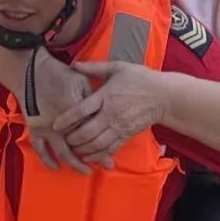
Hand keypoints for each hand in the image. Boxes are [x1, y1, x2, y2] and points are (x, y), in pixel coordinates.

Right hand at [19, 50, 102, 173]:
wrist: (32, 71)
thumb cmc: (60, 75)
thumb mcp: (82, 82)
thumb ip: (93, 100)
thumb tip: (104, 113)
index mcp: (76, 111)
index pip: (93, 131)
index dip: (105, 142)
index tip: (115, 152)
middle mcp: (62, 124)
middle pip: (81, 146)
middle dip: (95, 157)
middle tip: (106, 165)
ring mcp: (47, 129)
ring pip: (63, 152)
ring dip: (75, 163)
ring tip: (86, 171)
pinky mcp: (35, 129)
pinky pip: (40, 148)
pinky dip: (47, 159)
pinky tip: (56, 167)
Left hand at [52, 61, 166, 160]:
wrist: (164, 96)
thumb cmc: (141, 79)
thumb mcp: (118, 67)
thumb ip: (95, 68)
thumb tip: (75, 64)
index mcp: (106, 96)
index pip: (81, 110)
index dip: (66, 119)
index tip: (55, 124)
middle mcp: (110, 114)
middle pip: (86, 132)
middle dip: (72, 138)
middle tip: (63, 139)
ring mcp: (119, 127)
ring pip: (96, 144)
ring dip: (82, 148)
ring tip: (73, 148)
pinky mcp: (127, 135)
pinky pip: (109, 149)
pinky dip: (97, 154)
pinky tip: (89, 155)